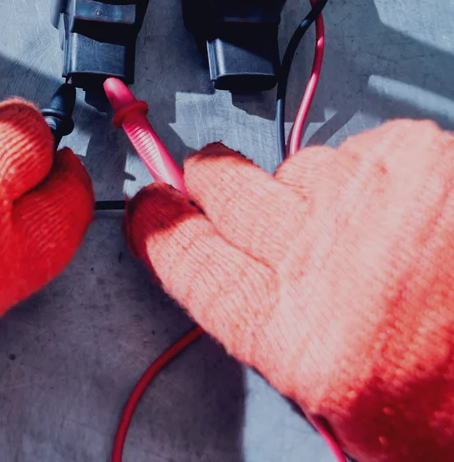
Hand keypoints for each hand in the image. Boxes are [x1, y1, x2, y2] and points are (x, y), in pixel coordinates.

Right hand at [126, 121, 453, 461]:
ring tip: (361, 230)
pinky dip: (371, 177)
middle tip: (216, 186)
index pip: (189, 257)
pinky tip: (409, 215)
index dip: (157, 227)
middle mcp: (329, 259)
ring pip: (295, 168)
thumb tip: (219, 270)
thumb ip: (275, 338)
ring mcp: (375, 195)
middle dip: (211, 183)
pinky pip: (359, 151)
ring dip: (311, 192)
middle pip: (221, 184)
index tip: (148, 209)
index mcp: (304, 339)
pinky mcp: (418, 153)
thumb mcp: (351, 413)